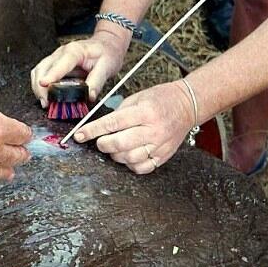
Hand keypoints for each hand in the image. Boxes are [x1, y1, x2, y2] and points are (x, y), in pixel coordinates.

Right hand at [31, 29, 129, 106]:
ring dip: (38, 88)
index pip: (59, 64)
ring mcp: (55, 59)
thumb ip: (97, 81)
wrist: (106, 45)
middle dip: (40, 87)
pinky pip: (41, 75)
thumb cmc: (106, 53)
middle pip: (42, 68)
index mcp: (74, 51)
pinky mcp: (54, 65)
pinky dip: (41, 87)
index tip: (44, 84)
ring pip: (38, 72)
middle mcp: (61, 53)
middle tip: (46, 103)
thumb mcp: (107, 66)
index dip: (50, 75)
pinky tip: (47, 96)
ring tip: (46, 102)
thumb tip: (89, 96)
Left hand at [73, 81, 194, 173]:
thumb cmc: (162, 99)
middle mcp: (153, 130)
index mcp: (144, 112)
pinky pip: (141, 168)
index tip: (79, 135)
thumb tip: (99, 127)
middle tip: (100, 142)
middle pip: (119, 144)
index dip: (92, 130)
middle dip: (103, 144)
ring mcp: (159, 145)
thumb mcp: (137, 98)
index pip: (112, 123)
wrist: (188, 104)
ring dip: (115, 155)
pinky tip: (128, 156)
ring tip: (114, 147)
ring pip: (128, 158)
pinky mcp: (163, 156)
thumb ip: (119, 113)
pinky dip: (129, 164)